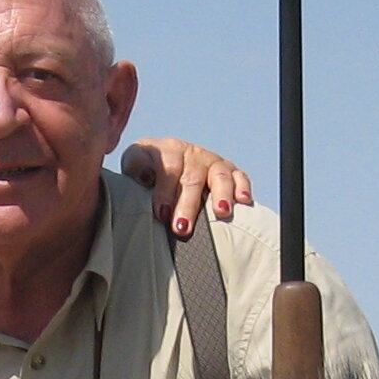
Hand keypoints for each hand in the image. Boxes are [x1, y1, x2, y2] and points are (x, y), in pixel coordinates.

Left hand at [118, 138, 252, 238]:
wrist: (162, 159)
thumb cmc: (146, 168)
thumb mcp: (134, 163)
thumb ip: (136, 168)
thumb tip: (146, 178)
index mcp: (169, 150)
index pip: (169, 168)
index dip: (165, 191)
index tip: (160, 213)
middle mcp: (193, 153)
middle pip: (193, 177)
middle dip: (188, 204)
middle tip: (182, 228)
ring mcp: (213, 161)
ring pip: (220, 175)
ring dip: (221, 195)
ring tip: (220, 213)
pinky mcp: (229, 171)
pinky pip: (240, 176)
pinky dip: (243, 187)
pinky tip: (244, 201)